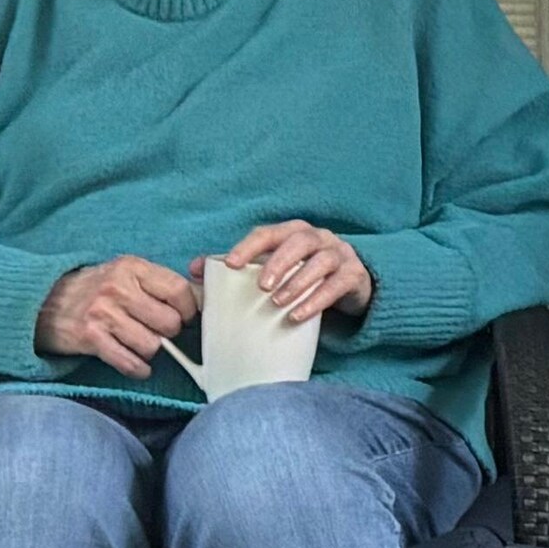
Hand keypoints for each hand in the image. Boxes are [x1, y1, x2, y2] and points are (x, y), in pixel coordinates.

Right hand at [37, 256, 196, 371]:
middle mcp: (117, 288)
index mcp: (131, 267)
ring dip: (151, 351)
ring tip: (141, 344)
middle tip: (158, 331)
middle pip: (170, 322)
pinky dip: (138, 368)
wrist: (44, 301)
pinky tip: (137, 364)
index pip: (179, 290)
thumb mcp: (125, 273)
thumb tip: (199, 303)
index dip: (189, 309)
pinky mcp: (90, 338)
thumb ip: (158, 284)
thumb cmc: (95, 289)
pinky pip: (130, 362)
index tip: (186, 317)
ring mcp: (102, 313)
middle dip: (170, 332)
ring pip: (152, 345)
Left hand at [217, 219, 372, 323]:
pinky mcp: (354, 275)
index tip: (230, 264)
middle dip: (279, 262)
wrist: (349, 283)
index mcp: (293, 232)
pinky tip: (299, 315)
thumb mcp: (271, 267)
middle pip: (299, 241)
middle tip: (262, 286)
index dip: (249, 246)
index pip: (269, 232)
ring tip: (278, 302)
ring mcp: (340, 254)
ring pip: (321, 261)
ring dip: (298, 282)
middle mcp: (318, 237)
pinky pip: (337, 285)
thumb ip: (237, 267)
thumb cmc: (301, 273)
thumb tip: (194, 269)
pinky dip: (317, 300)